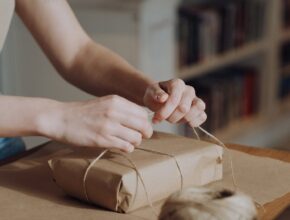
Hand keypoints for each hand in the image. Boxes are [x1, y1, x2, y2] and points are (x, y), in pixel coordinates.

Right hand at [37, 95, 152, 151]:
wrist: (59, 118)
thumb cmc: (82, 112)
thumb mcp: (104, 103)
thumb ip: (121, 109)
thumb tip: (140, 120)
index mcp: (116, 101)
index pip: (142, 113)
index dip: (145, 122)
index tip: (141, 127)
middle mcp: (114, 111)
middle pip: (143, 125)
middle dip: (145, 133)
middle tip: (140, 137)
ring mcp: (108, 126)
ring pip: (136, 137)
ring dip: (135, 142)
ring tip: (128, 142)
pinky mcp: (102, 139)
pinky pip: (126, 146)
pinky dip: (127, 148)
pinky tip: (121, 146)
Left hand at [143, 79, 205, 126]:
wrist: (159, 100)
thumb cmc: (155, 96)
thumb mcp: (150, 93)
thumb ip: (156, 94)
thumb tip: (163, 98)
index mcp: (177, 84)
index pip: (174, 99)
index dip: (165, 111)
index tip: (156, 118)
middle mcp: (188, 90)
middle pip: (184, 108)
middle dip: (172, 117)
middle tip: (164, 118)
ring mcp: (195, 99)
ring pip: (198, 109)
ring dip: (183, 119)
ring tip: (174, 119)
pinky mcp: (198, 109)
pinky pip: (203, 116)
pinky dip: (195, 122)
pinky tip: (186, 123)